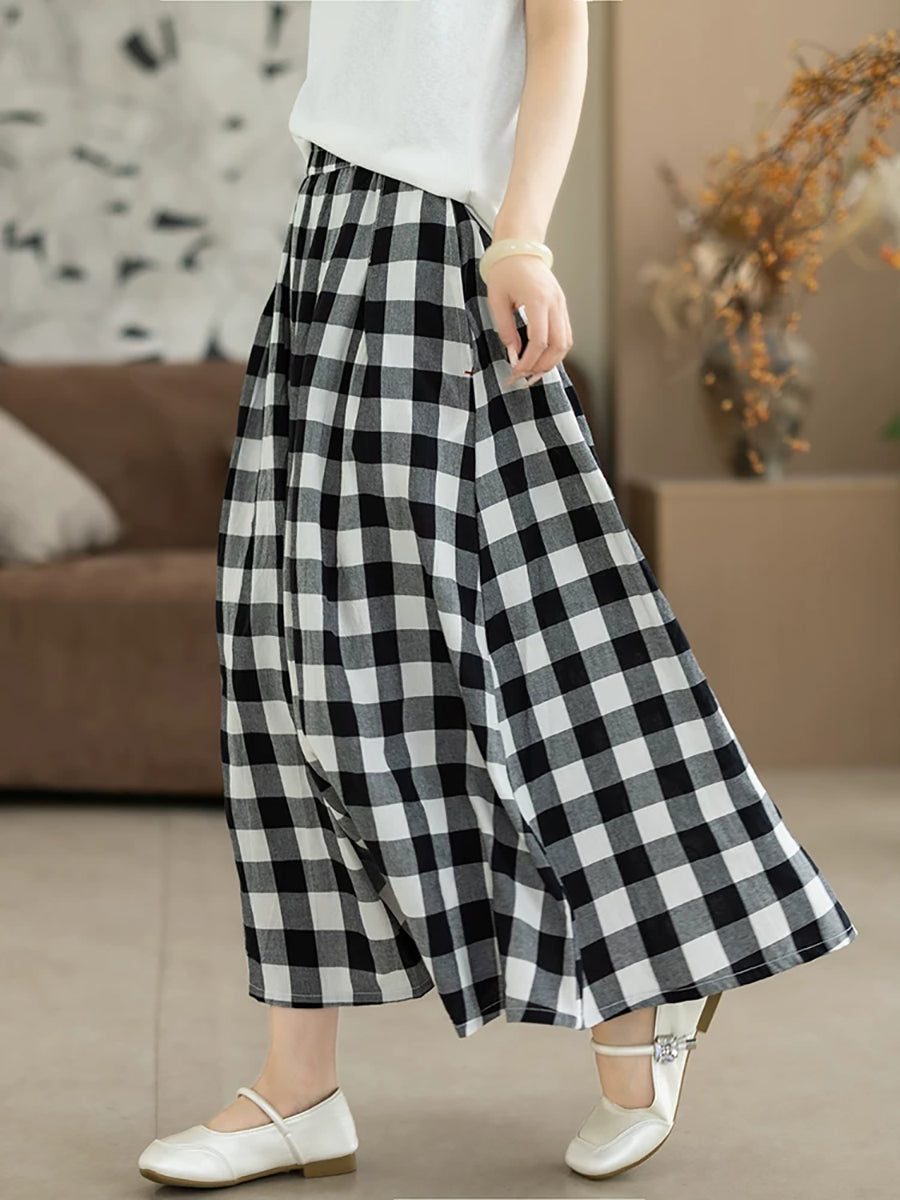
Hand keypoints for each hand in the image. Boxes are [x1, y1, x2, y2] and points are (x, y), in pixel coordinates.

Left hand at [484, 254, 573, 386]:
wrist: (520, 247)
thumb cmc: (505, 270)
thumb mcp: (497, 300)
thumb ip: (505, 329)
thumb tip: (513, 354)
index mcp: (538, 300)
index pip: (539, 341)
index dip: (528, 361)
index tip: (515, 371)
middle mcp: (555, 303)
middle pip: (558, 346)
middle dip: (542, 366)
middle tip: (525, 377)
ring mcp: (561, 304)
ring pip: (566, 342)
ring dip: (551, 361)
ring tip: (533, 371)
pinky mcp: (562, 306)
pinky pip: (565, 334)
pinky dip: (556, 350)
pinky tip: (541, 358)